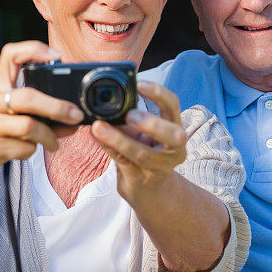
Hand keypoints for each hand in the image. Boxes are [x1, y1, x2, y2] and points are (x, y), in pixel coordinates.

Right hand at [0, 41, 83, 185]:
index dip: (34, 49)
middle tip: (75, 115)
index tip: (57, 56)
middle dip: (57, 107)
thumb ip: (36, 114)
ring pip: (29, 126)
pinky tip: (28, 151)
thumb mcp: (8, 117)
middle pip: (28, 96)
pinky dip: (33, 151)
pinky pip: (23, 148)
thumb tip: (74, 119)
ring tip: (54, 142)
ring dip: (49, 136)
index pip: (11, 55)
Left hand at [90, 81, 187, 202]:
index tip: (139, 84)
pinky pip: (124, 162)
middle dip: (152, 124)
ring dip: (119, 139)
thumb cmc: (144, 149)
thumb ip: (131, 114)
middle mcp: (175, 148)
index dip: (159, 93)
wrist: (147, 187)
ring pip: (143, 154)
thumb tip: (108, 96)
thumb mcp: (143, 131)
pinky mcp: (142, 179)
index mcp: (175, 128)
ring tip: (99, 127)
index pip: (173, 106)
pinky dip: (108, 148)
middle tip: (129, 115)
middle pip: (174, 135)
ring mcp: (160, 167)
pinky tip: (96, 137)